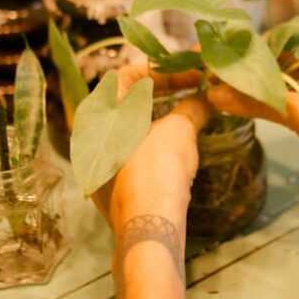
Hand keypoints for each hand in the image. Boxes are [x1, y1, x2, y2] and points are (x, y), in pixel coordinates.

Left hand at [92, 63, 209, 231]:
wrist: (149, 227)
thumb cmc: (159, 168)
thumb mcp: (180, 130)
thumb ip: (193, 107)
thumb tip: (208, 99)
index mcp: (99, 114)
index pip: (126, 75)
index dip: (161, 71)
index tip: (190, 75)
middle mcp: (90, 136)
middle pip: (126, 102)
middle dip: (162, 95)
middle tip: (192, 92)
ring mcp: (97, 164)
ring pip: (128, 130)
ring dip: (158, 119)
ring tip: (189, 117)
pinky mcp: (109, 188)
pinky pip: (129, 154)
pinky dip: (152, 144)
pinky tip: (176, 150)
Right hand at [206, 39, 298, 203]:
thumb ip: (257, 102)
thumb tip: (215, 93)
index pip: (283, 39)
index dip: (250, 50)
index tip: (219, 59)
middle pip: (282, 58)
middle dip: (251, 69)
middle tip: (216, 75)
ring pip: (286, 76)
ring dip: (258, 85)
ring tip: (222, 89)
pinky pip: (294, 92)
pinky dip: (272, 99)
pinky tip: (244, 102)